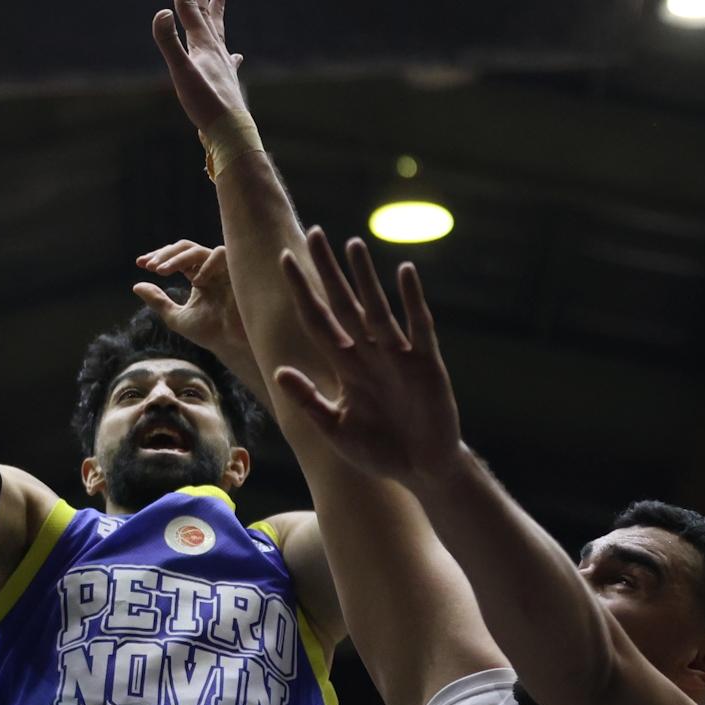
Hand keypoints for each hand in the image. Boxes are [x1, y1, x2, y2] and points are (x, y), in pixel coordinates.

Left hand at [134, 240, 246, 357]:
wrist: (232, 345)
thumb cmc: (211, 333)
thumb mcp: (176, 317)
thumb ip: (158, 301)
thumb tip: (136, 286)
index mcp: (198, 277)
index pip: (177, 257)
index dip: (158, 256)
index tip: (140, 264)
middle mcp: (210, 270)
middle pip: (186, 248)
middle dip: (165, 254)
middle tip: (150, 266)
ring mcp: (223, 269)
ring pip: (199, 249)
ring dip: (178, 258)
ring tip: (162, 272)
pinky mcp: (236, 271)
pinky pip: (221, 253)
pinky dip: (206, 264)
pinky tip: (197, 281)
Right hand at [152, 0, 246, 131]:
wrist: (230, 131)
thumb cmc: (205, 104)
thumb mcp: (181, 73)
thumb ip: (169, 43)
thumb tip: (161, 12)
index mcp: (202, 43)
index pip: (188, 4)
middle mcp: (214, 48)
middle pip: (205, 10)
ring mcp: (222, 63)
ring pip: (218, 30)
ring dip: (217, 10)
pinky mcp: (226, 81)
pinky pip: (228, 59)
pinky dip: (230, 52)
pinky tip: (236, 55)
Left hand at [273, 227, 463, 486]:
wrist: (422, 471)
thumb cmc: (380, 452)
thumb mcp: (335, 430)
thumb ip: (309, 401)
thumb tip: (279, 372)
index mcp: (346, 367)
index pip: (318, 321)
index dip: (302, 293)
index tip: (285, 260)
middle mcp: (369, 354)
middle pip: (343, 304)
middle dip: (328, 271)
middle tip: (314, 232)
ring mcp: (397, 356)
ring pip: (376, 308)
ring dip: (364, 277)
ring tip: (352, 244)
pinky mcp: (425, 364)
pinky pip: (418, 326)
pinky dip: (411, 300)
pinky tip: (404, 272)